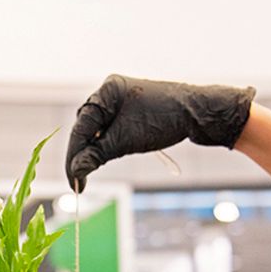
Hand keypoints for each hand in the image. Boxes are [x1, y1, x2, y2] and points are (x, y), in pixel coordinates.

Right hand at [65, 76, 255, 190]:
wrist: (198, 114)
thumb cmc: (164, 120)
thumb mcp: (124, 141)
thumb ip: (96, 155)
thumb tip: (74, 173)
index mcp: (107, 90)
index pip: (81, 126)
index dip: (73, 156)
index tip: (72, 181)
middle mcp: (110, 91)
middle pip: (85, 127)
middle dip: (81, 154)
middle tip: (79, 181)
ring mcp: (120, 99)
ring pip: (96, 130)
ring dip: (92, 151)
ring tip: (88, 174)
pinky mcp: (130, 110)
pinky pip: (109, 129)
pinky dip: (104, 145)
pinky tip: (102, 158)